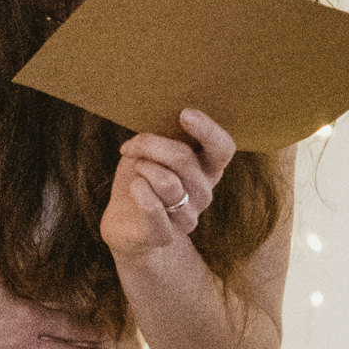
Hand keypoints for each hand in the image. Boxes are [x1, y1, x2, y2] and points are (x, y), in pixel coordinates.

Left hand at [101, 108, 235, 260]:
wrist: (125, 223)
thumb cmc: (140, 177)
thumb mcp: (149, 150)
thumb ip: (161, 136)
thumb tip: (160, 120)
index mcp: (207, 167)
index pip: (223, 148)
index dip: (208, 129)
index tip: (184, 113)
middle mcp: (203, 192)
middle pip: (183, 158)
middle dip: (150, 144)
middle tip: (132, 145)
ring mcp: (188, 216)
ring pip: (168, 182)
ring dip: (143, 168)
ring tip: (135, 171)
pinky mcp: (165, 234)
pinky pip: (154, 208)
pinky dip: (139, 191)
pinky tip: (134, 187)